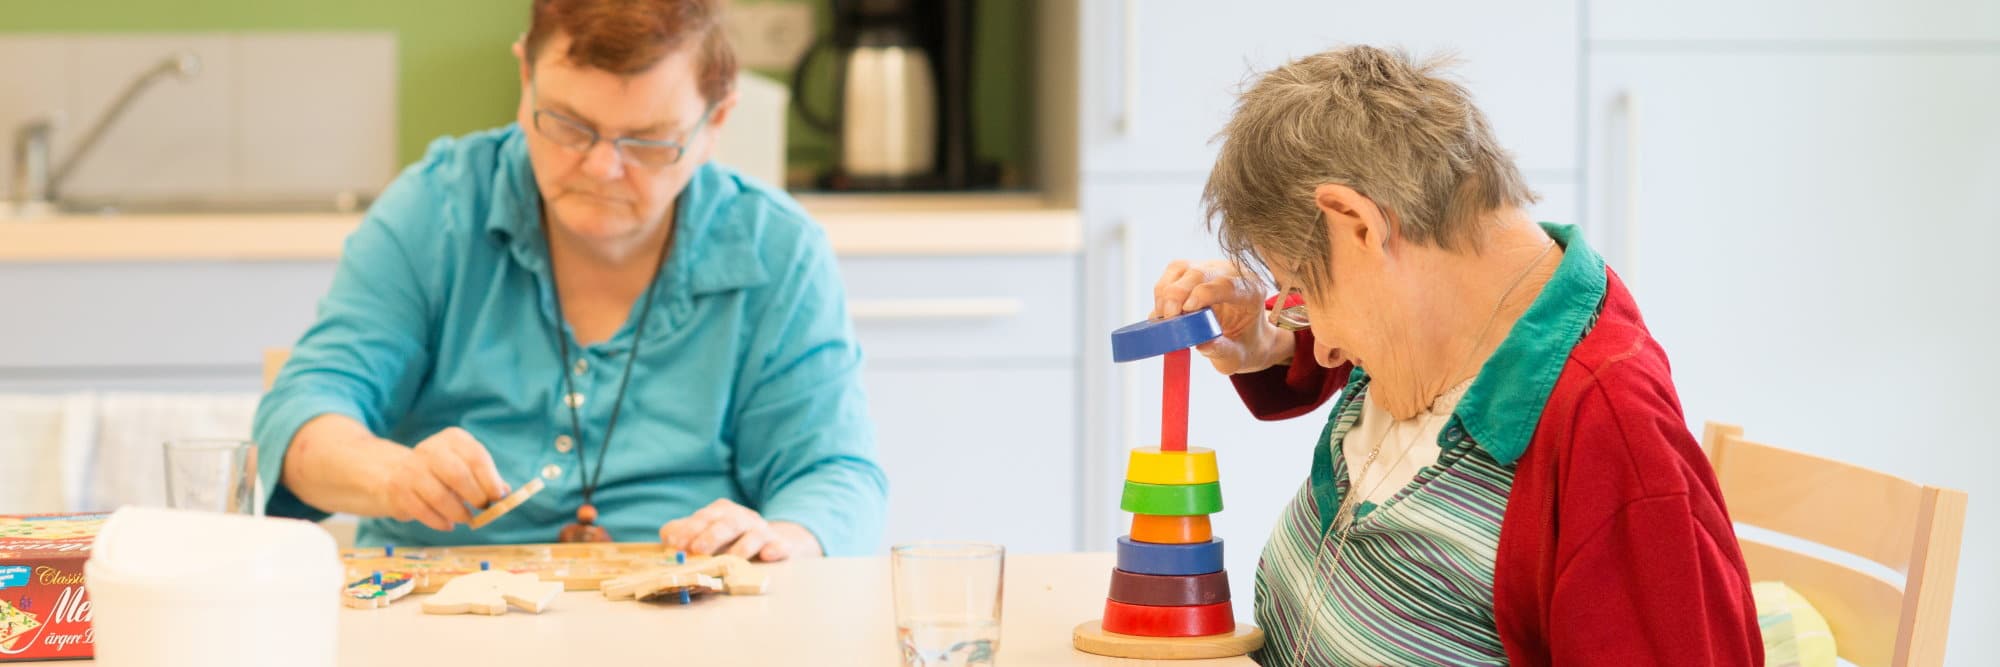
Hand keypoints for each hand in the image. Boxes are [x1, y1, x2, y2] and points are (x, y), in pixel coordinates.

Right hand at [380, 427, 508, 530]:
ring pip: (440, 496)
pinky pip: (423, 511)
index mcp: (453, 439)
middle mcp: (431, 450)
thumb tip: (506, 493)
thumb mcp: (465, 467)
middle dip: (476, 496)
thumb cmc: (441, 473)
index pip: (476, 456)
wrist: (394, 473)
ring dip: (459, 513)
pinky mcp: (398, 490)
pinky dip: (440, 522)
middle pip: (458, 475)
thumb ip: (487, 479)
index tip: (498, 496)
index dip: (490, 479)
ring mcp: (412, 469)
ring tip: (467, 518)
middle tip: (483, 508)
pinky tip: (448, 525)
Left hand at [659, 498, 821, 561]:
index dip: (688, 530)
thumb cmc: (729, 540)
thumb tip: (667, 538)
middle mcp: (741, 518)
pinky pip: (780, 545)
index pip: (703, 518)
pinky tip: (769, 555)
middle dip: (712, 535)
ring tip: (731, 559)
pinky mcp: (779, 545)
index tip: (675, 545)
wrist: (771, 541)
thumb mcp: (705, 533)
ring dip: (741, 546)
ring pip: (753, 534)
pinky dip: (776, 549)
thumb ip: (683, 534)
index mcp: (720, 513)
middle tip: (697, 550)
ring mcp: (762, 531)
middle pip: (727, 523)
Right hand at [1152, 259, 1294, 373]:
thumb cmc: (1242, 344)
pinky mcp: (1193, 270)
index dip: (1205, 294)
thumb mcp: (1238, 354)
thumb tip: (1202, 344)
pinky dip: (1161, 292)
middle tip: (1168, 319)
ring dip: (1166, 293)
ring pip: (1180, 268)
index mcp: (1250, 291)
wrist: (1243, 336)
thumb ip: (1223, 349)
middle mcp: (1230, 273)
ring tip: (1164, 318)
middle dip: (1177, 294)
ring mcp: (1210, 269)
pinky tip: (1164, 312)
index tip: (1186, 310)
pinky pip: (1171, 273)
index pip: (1227, 284)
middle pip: (1199, 272)